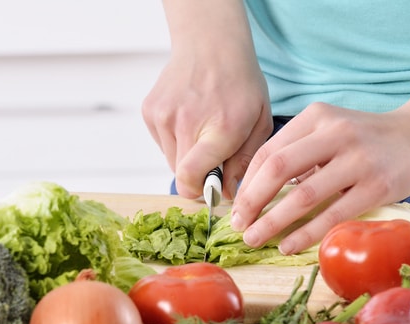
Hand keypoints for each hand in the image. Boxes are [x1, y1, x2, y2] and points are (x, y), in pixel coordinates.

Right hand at [142, 53, 271, 199]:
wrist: (210, 45)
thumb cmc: (240, 84)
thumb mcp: (259, 122)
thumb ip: (245, 162)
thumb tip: (228, 193)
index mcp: (219, 130)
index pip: (190, 178)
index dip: (199, 191)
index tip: (210, 188)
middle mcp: (186, 124)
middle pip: (180, 175)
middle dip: (198, 174)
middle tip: (214, 154)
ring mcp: (163, 116)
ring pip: (171, 160)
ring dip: (187, 156)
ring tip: (202, 130)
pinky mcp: (150, 111)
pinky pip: (162, 143)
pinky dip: (175, 140)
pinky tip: (189, 119)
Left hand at [230, 103, 409, 253]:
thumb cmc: (368, 140)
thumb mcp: (331, 131)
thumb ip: (299, 153)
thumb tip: (257, 192)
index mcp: (317, 116)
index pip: (268, 152)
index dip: (246, 183)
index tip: (235, 208)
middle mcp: (335, 132)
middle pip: (277, 168)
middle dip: (251, 201)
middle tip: (238, 226)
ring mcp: (358, 159)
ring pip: (302, 195)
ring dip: (272, 221)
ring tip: (255, 239)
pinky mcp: (377, 185)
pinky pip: (332, 214)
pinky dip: (305, 233)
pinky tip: (288, 246)